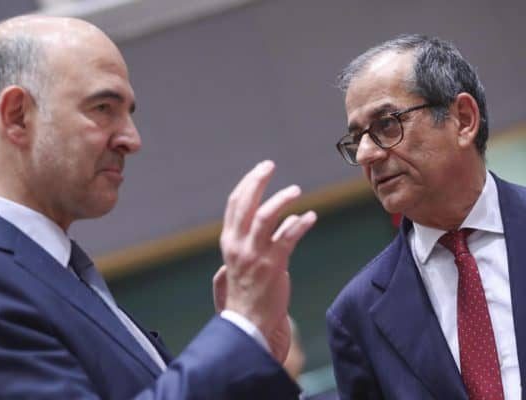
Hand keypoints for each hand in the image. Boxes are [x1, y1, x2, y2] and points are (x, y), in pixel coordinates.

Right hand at [216, 160, 315, 360]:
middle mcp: (238, 244)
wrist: (248, 322)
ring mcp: (255, 255)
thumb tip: (278, 221)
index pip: (235, 204)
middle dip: (258, 180)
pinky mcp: (273, 265)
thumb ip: (251, 241)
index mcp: (229, 240)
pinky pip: (288, 237)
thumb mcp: (239, 263)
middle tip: (270, 165)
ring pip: (265, 216)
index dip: (247, 183)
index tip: (260, 170)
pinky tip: (311, 217)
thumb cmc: (246, 292)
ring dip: (281, 199)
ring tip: (296, 190)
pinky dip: (300, 224)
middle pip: (246, 203)